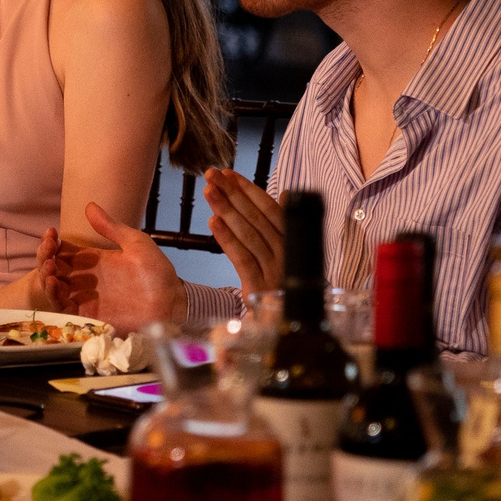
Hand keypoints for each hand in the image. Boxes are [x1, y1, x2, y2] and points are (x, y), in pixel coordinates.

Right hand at [38, 202, 181, 331]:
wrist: (171, 300)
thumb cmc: (157, 271)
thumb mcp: (135, 243)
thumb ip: (112, 228)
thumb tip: (89, 206)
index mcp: (94, 260)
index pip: (64, 251)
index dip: (52, 243)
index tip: (50, 233)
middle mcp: (86, 279)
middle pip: (54, 268)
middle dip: (45, 257)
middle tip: (48, 249)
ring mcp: (86, 298)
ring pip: (55, 288)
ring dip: (46, 276)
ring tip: (50, 267)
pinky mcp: (90, 315)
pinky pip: (64, 308)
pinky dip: (55, 297)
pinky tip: (55, 284)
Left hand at [202, 168, 284, 294]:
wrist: (282, 326)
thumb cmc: (280, 285)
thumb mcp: (285, 253)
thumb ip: (281, 224)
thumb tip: (286, 194)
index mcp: (293, 241)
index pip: (270, 209)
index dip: (249, 190)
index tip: (228, 174)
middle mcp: (286, 253)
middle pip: (257, 218)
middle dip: (232, 193)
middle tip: (211, 174)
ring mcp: (274, 271)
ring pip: (249, 234)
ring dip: (226, 210)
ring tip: (208, 191)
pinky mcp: (260, 288)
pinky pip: (242, 259)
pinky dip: (227, 239)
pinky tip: (213, 223)